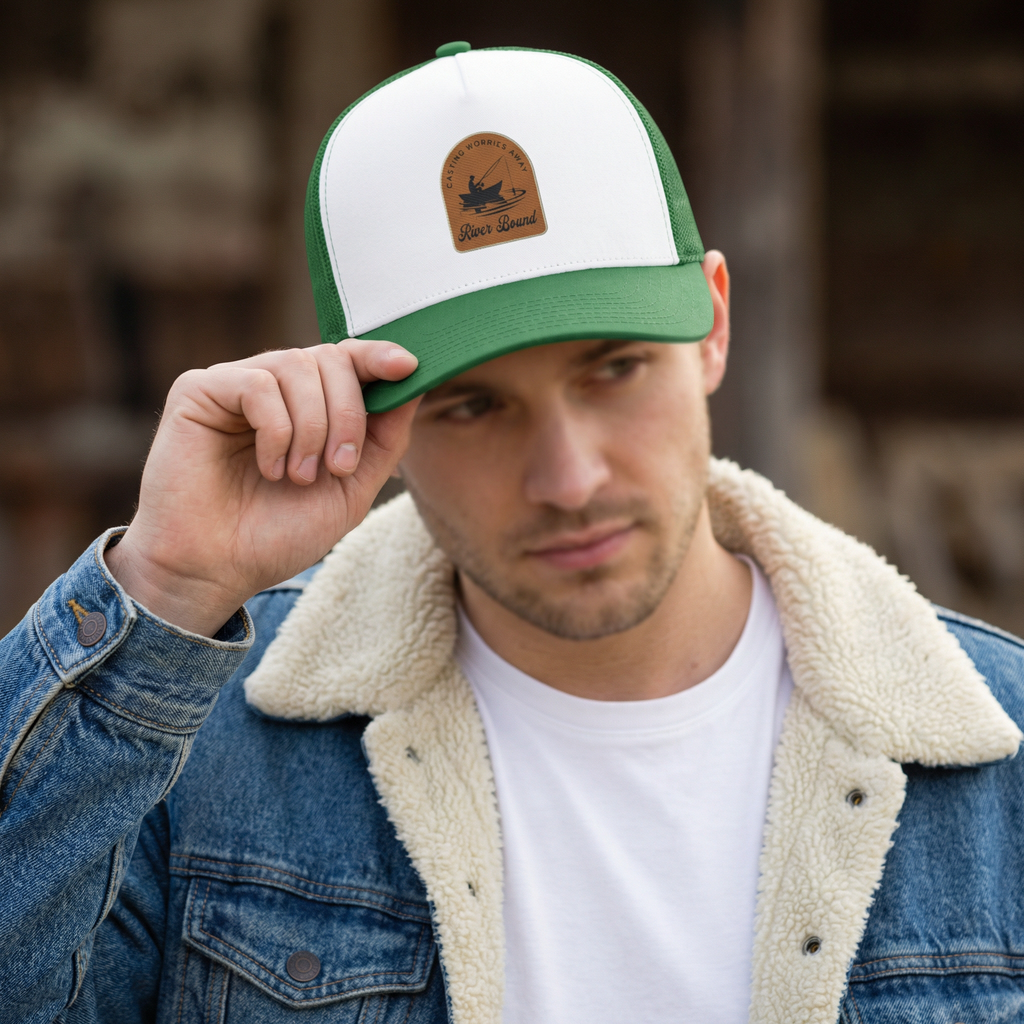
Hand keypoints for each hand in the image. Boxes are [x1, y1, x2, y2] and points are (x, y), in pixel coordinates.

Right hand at [105, 342, 418, 635]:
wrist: (218, 570)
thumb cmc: (280, 533)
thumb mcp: (352, 488)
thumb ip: (385, 436)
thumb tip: (415, 377)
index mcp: (309, 404)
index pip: (348, 358)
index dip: (379, 356)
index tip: (408, 366)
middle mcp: (273, 386)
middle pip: (330, 358)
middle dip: (349, 413)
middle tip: (340, 466)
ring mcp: (235, 385)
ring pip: (296, 365)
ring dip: (313, 428)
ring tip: (299, 477)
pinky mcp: (199, 390)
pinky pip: (257, 384)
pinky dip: (277, 430)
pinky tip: (270, 468)